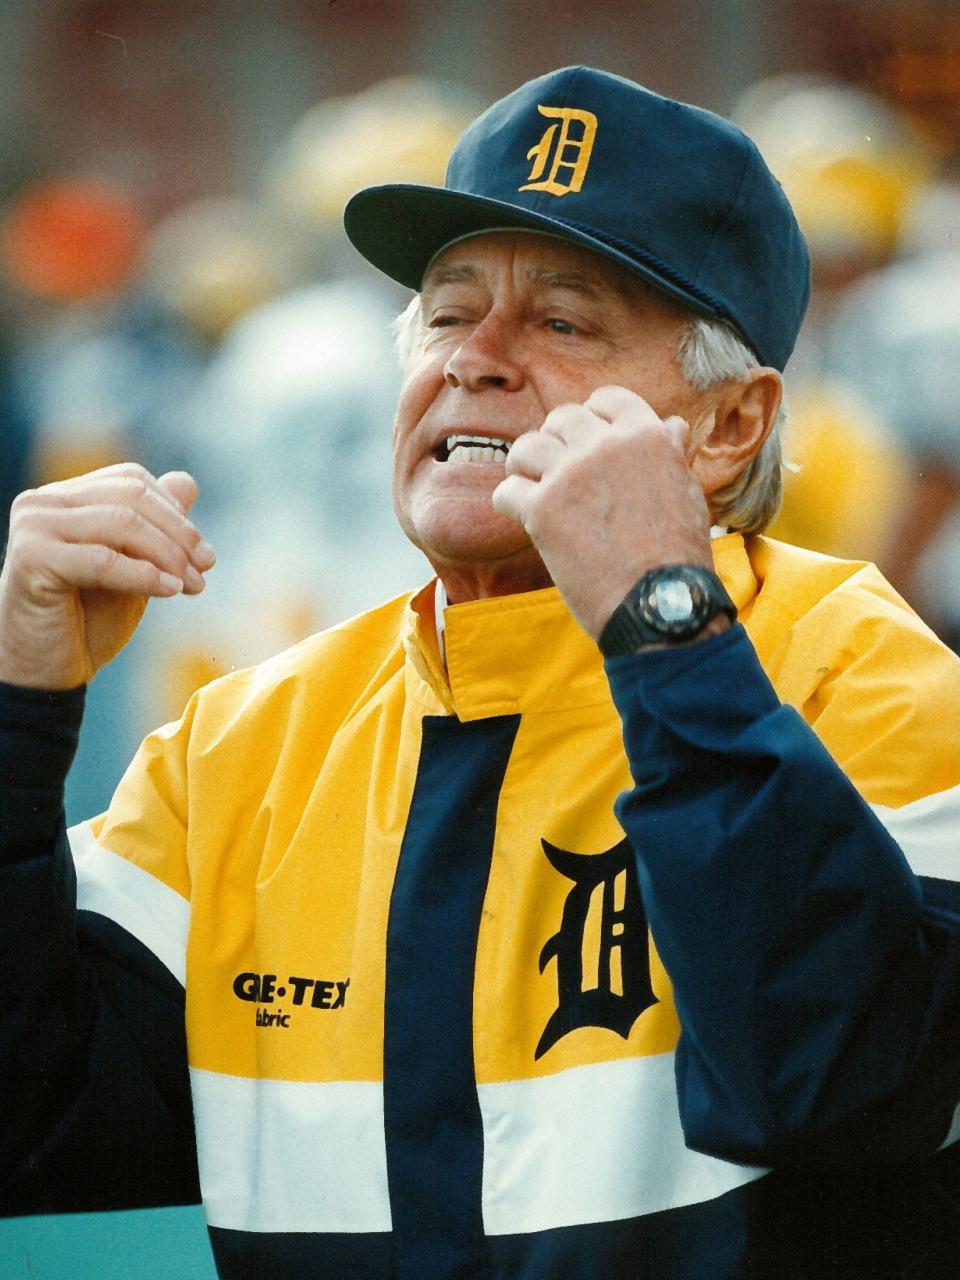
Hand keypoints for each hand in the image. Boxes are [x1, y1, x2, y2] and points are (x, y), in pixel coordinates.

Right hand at [0, 464, 214, 689]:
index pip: (132, 482)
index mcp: (65, 498)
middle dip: (179, 535)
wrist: (46, 672)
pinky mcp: (32, 558)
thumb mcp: (134, 569)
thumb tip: (188, 481)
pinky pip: (103, 560)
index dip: (176, 515)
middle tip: (207, 567)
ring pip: (121, 524)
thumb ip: (156, 527)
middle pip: (131, 498)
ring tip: (192, 585)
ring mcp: (34, 526)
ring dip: (168, 556)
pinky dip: (143, 575)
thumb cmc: (88, 622)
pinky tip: (170, 591)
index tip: (205, 555)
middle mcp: (43, 502)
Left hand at [492, 385, 712, 637]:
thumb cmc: (678, 553)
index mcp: (646, 435)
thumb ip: (669, 453)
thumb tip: (672, 424)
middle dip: (556, 439)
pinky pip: (507, 490)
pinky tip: (521, 515)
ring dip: (524, 465)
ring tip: (530, 484)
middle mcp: (605, 445)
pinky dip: (510, 502)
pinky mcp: (542, 510)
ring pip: (526, 447)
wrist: (660, 602)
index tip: (587, 438)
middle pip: (562, 419)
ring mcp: (570, 475)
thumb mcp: (686, 490)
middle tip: (556, 467)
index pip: (607, 399)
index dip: (593, 415)